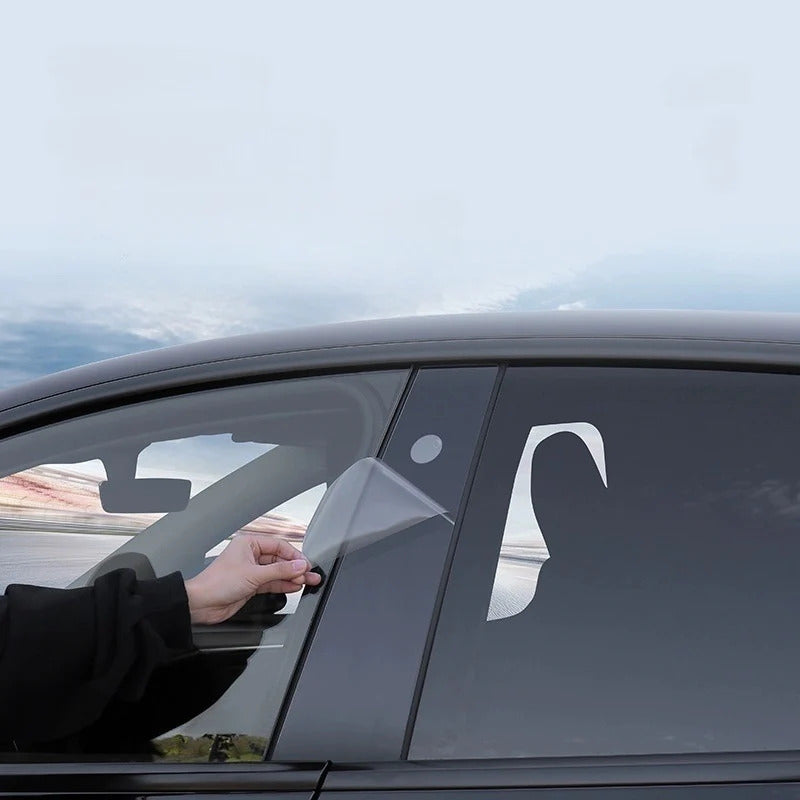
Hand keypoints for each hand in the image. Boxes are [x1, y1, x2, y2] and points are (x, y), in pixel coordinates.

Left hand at [184, 533, 320, 624]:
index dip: (294, 555)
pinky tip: (294, 586)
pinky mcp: (251, 585)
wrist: (201, 603)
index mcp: (249, 544)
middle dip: (295, 567)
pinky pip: (272, 582)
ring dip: (292, 577)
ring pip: (277, 572)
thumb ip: (280, 571)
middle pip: (280, 559)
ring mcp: (251, 571)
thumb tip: (299, 565)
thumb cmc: (217, 583)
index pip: (278, 546)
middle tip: (310, 574)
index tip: (306, 564)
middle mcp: (251, 555)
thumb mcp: (254, 574)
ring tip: (308, 581)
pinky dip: (283, 585)